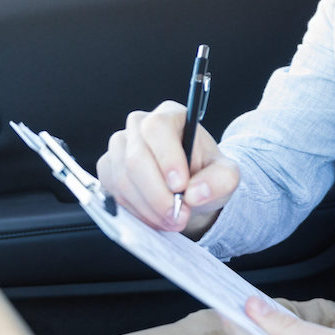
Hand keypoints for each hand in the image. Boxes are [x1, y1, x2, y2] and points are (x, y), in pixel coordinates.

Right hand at [95, 100, 239, 235]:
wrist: (191, 189)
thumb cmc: (206, 175)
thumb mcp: (226, 176)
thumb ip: (220, 181)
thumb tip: (195, 193)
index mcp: (171, 115)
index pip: (157, 128)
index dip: (166, 158)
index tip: (180, 186)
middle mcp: (139, 125)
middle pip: (136, 158)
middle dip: (158, 195)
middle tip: (178, 215)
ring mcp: (119, 146)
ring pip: (123, 180)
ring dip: (148, 208)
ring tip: (172, 219)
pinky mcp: (107, 168)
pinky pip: (113, 193)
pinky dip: (136, 211)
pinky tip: (156, 216)